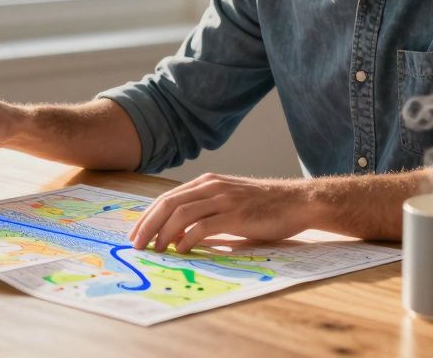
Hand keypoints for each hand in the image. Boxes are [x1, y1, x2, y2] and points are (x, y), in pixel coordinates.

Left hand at [128, 173, 316, 253]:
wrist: (297, 201)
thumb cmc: (264, 207)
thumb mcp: (229, 203)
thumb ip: (206, 213)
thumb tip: (178, 236)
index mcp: (207, 183)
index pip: (168, 198)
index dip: (147, 216)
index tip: (135, 233)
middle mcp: (212, 187)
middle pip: (168, 204)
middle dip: (147, 224)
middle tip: (136, 244)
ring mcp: (224, 199)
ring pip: (181, 213)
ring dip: (162, 233)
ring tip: (155, 249)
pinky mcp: (236, 215)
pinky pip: (203, 226)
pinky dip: (187, 238)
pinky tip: (180, 249)